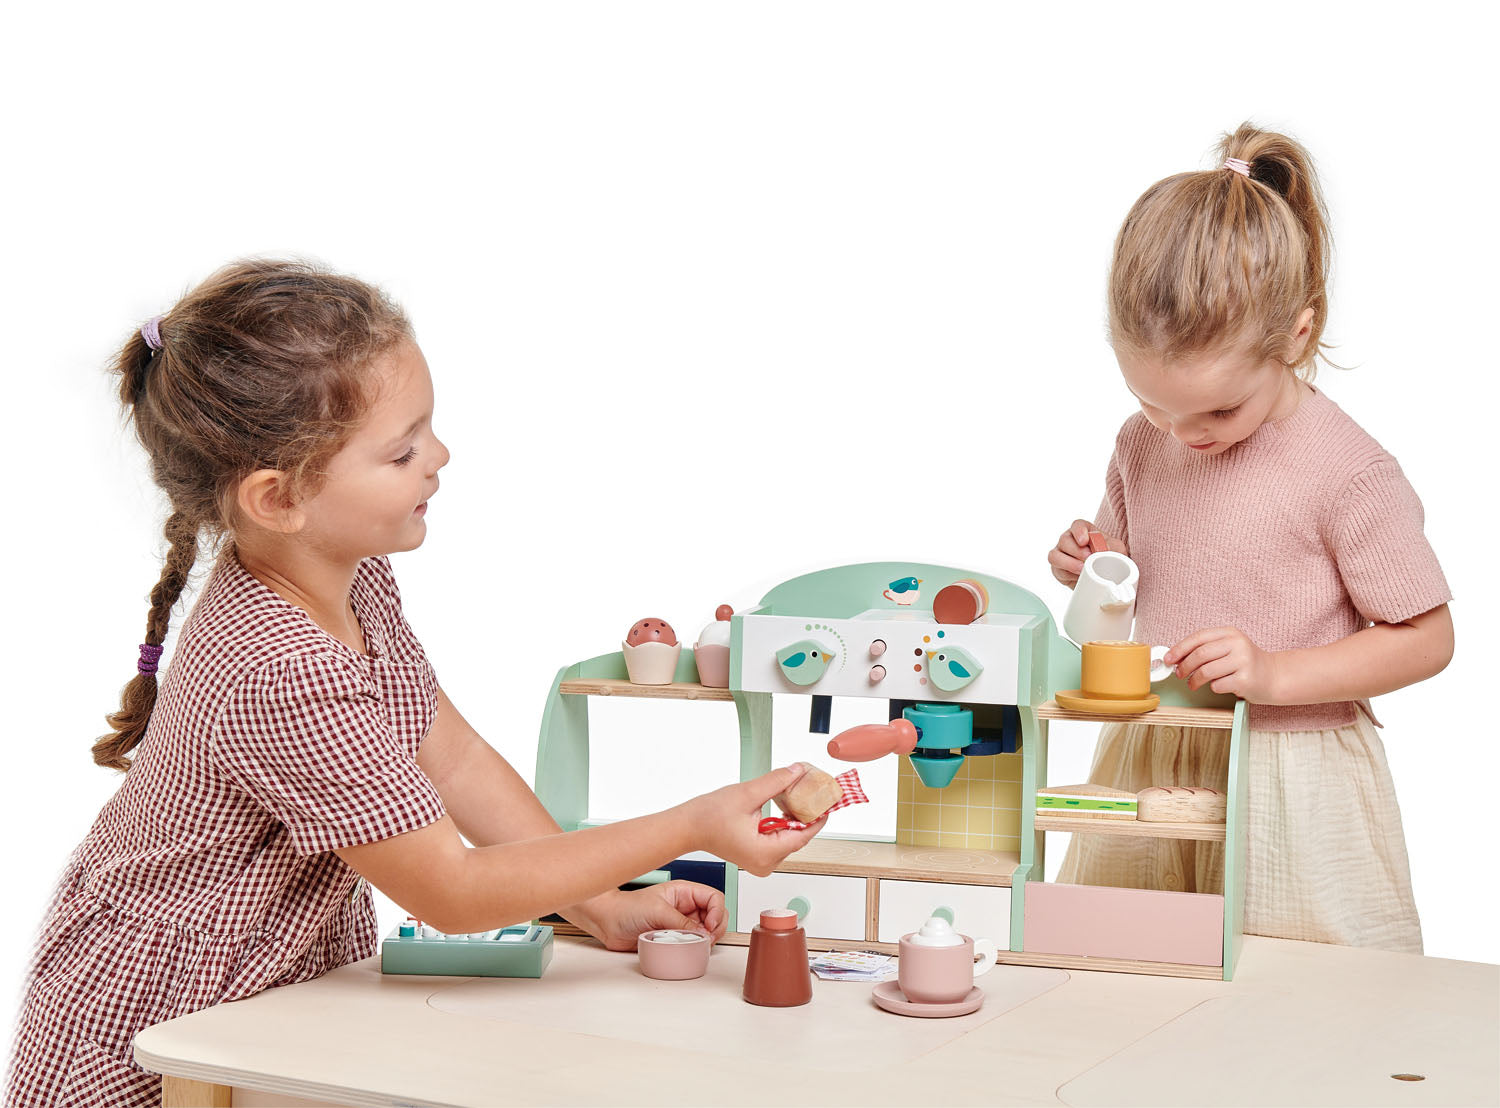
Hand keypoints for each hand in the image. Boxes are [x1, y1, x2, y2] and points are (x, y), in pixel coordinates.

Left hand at [564, 882, 726, 951]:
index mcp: (684, 892)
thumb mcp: (657, 911)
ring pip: (706, 932)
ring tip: (696, 944)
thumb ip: (682, 923)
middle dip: (716, 928)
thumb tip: (702, 935)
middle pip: (715, 916)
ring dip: (706, 940)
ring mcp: (681, 924)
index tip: (709, 926)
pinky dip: (694, 948)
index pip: (714, 898)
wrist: (607, 922)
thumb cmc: (626, 908)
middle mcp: (685, 907)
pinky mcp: (674, 938)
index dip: (717, 912)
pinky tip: (687, 949)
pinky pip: (692, 944)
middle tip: (707, 939)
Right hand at [685, 764, 827, 877]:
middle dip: (807, 812)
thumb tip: (798, 771)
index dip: (819, 816)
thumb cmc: (708, 817)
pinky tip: (782, 805)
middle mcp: (766, 863)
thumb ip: (777, 782)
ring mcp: (762, 862)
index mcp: (766, 853)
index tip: (829, 800)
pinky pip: (779, 839)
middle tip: (814, 789)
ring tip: (797, 794)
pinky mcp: (758, 856)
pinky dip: (783, 822)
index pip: (804, 835)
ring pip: (790, 837)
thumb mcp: (747, 794)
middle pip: (798, 836)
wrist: (688, 827)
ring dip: (794, 816)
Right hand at [1049, 520, 1120, 586]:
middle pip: (1064, 540)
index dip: (1079, 531)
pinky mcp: (1058, 569)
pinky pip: (1056, 570)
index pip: (1077, 525)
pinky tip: (1077, 577)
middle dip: (1076, 550)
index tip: (1084, 541)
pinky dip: (1067, 575)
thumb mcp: (1116, 550)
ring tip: (1081, 570)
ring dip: (1068, 563)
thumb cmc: (1109, 558)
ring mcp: (1061, 554)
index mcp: (1083, 531)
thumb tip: (1105, 549)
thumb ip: (1113, 546)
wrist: (1105, 576)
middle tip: (1088, 558)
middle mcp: (1069, 540)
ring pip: (1055, 555)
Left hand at [1165, 627, 1280, 700]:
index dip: (1179, 648)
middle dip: (1184, 666)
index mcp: (1230, 633)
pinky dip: (1213, 688)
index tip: (1168, 659)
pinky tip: (1219, 686)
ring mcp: (1243, 662)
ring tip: (1193, 684)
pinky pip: (1218, 685)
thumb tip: (1175, 658)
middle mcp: (1238, 644)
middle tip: (1178, 674)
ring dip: (1194, 680)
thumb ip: (1206, 649)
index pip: (1198, 637)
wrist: (1274, 677)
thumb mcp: (1228, 648)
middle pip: (1200, 655)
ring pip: (1206, 671)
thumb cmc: (1245, 663)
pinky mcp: (1246, 679)